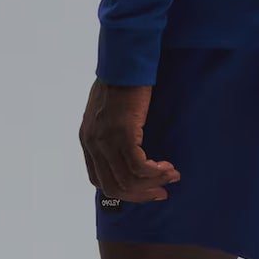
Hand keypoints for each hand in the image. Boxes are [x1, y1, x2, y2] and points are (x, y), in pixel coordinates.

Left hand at [80, 79, 180, 202]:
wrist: (124, 63)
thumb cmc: (121, 82)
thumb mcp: (108, 113)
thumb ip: (111, 133)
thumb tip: (129, 151)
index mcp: (87, 140)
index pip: (99, 180)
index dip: (123, 191)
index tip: (145, 190)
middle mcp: (92, 143)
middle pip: (112, 187)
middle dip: (139, 195)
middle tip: (161, 193)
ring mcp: (105, 140)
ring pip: (128, 180)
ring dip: (153, 183)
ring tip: (171, 176)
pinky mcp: (122, 133)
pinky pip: (139, 166)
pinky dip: (156, 172)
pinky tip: (168, 167)